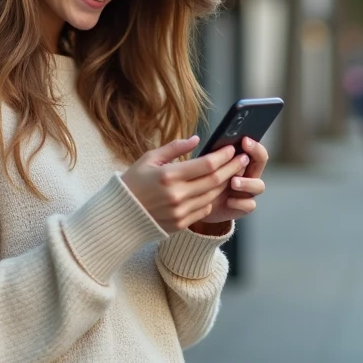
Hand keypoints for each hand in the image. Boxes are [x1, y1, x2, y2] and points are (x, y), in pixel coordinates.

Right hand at [121, 136, 249, 234]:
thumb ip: (174, 148)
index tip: (232, 149)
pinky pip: (204, 209)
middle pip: (215, 180)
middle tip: (242, 158)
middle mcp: (176, 195)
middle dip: (232, 168)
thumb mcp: (149, 159)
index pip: (206, 165)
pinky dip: (212, 198)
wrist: (120, 215)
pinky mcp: (181, 224)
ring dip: (225, 183)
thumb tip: (196, 138)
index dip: (223, 156)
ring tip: (232, 172)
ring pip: (213, 195)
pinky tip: (215, 189)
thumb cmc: (134, 182)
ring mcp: (180, 212)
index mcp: (168, 176)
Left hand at [192, 136, 268, 230]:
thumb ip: (210, 156)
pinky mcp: (243, 207)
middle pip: (261, 161)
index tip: (244, 140)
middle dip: (255, 155)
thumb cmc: (202, 180)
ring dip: (247, 183)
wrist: (198, 205)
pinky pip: (250, 205)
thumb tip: (203, 143)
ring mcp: (248, 191)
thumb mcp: (204, 166)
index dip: (253, 145)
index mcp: (241, 161)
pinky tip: (228, 201)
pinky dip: (240, 202)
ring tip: (233, 182)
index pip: (254, 149)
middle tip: (242, 157)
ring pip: (259, 186)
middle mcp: (248, 174)